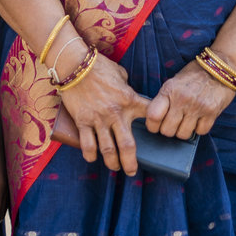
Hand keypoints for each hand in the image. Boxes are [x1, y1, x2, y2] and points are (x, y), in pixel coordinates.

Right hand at [55, 51, 150, 175]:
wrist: (75, 64)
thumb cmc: (99, 66)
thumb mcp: (120, 74)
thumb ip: (127, 87)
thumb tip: (129, 93)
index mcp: (130, 100)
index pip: (150, 115)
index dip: (158, 125)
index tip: (160, 134)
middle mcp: (116, 113)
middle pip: (128, 145)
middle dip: (131, 162)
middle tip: (132, 171)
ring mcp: (99, 119)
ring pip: (108, 150)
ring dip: (112, 163)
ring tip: (114, 168)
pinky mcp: (83, 121)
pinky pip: (87, 144)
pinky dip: (90, 154)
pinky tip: (92, 158)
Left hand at [146, 61, 235, 139]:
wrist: (221, 67)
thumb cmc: (194, 75)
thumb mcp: (174, 82)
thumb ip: (164, 99)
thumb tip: (152, 117)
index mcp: (169, 90)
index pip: (153, 116)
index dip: (151, 125)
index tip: (154, 126)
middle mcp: (182, 99)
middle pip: (167, 130)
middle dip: (168, 130)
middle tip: (172, 123)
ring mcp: (198, 107)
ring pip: (183, 134)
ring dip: (184, 130)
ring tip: (186, 120)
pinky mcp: (212, 113)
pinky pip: (200, 132)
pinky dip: (199, 128)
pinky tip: (199, 119)